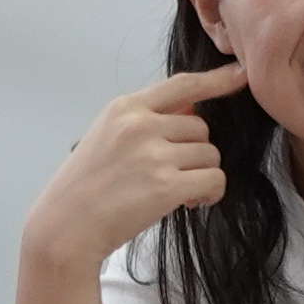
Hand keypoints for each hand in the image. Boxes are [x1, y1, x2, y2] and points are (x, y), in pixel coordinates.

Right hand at [20, 62, 249, 274]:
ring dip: (202, 174)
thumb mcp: (106, 138)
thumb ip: (145, 122)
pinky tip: (193, 202)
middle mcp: (140, 125)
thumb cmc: (83, 188)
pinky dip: (211, 193)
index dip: (215, 80)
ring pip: (210, 154)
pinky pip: (214, 179)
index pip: (181, 85)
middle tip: (174, 175)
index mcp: (124, 108)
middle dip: (194, 152)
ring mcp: (154, 154)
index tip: (239, 74)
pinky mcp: (166, 185)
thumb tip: (192, 111)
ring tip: (179, 192)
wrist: (65, 228)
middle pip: (201, 127)